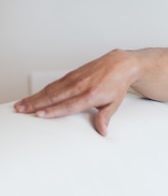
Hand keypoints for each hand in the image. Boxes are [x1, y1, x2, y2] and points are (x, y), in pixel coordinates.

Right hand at [13, 49, 135, 135]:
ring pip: (50, 89)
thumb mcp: (114, 103)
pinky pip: (53, 84)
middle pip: (54, 96)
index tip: (40, 115)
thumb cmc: (116, 84)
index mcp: (91, 95)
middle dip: (36, 104)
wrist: (119, 64)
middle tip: (22, 110)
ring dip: (34, 97)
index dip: (54, 110)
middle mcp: (80, 86)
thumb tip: (102, 131)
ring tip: (21, 105)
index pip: (69, 105)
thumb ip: (105, 117)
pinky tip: (33, 96)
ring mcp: (74, 79)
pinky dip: (41, 90)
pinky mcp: (70, 75)